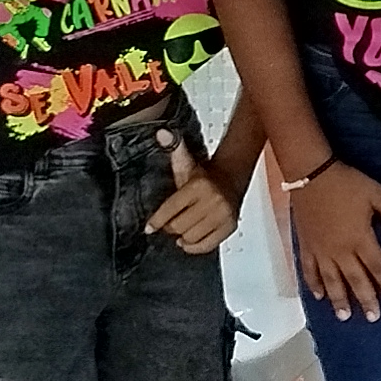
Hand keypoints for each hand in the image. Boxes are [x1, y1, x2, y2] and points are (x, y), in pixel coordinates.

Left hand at [148, 132, 238, 254]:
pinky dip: (195, 247)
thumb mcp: (186, 161)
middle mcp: (212, 200)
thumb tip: (161, 133)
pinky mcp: (229, 226)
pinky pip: (207, 245)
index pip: (171, 209)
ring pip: (191, 237)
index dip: (157, 221)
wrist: (231, 178)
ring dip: (182, 237)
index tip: (150, 228)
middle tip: (170, 223)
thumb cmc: (203, 175)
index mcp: (198, 185)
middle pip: (179, 226)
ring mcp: (223, 215)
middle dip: (171, 226)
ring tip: (181, 230)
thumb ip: (173, 147)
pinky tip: (189, 241)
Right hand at [288, 159, 380, 319]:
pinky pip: (309, 270)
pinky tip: (318, 296)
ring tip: (344, 317)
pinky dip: (314, 284)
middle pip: (355, 279)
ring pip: (331, 280)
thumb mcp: (377, 194)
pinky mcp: (306, 245)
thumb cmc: (347, 184)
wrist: (311, 175)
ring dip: (338, 300)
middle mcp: (340, 250)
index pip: (377, 266)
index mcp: (360, 239)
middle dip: (365, 299)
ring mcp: (321, 250)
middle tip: (372, 318)